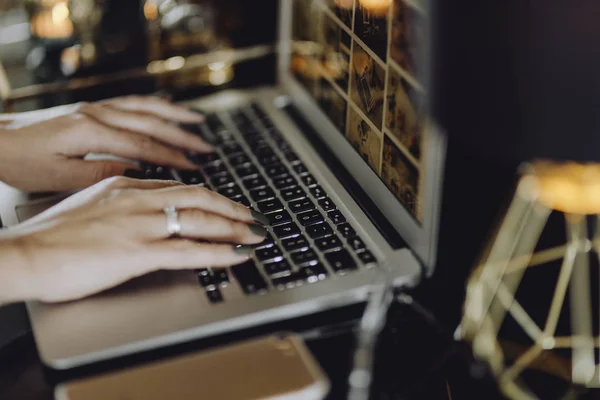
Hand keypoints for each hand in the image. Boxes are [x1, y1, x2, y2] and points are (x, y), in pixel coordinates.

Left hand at [0, 95, 212, 191]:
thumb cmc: (20, 160)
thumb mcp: (60, 177)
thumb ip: (102, 173)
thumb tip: (137, 172)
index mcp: (91, 132)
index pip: (142, 146)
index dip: (171, 158)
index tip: (194, 167)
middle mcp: (97, 114)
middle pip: (150, 124)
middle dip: (182, 137)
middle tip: (207, 149)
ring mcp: (95, 108)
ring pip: (144, 108)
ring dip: (174, 116)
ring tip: (198, 123)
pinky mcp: (90, 108)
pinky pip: (131, 102)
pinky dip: (154, 105)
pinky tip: (167, 107)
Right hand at [0, 177, 267, 302]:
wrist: (25, 253)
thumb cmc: (50, 237)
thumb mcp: (90, 208)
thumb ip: (120, 207)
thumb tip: (142, 214)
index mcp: (125, 187)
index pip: (179, 188)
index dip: (210, 197)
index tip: (226, 204)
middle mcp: (138, 200)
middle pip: (199, 197)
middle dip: (232, 208)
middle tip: (253, 217)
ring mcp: (140, 224)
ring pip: (200, 220)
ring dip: (234, 228)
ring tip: (254, 235)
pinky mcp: (138, 251)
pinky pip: (189, 250)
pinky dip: (219, 252)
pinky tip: (236, 255)